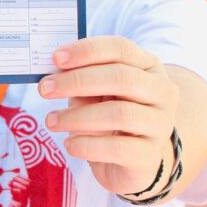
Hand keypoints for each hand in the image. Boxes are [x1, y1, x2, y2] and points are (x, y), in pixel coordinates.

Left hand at [38, 36, 178, 195]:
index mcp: (147, 66)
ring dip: (77, 116)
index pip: (121, 48)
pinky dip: (87, 145)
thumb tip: (53, 73)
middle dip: (77, 81)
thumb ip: (78, 78)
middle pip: (121, 78)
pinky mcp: (150, 156)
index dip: (87, 51)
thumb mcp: (92, 91)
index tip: (55, 58)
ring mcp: (160, 124)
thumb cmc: (105, 114)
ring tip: (51, 121)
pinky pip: (118, 148)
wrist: (130, 159)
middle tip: (44, 89)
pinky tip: (70, 144)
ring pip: (120, 114)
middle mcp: (161, 92)